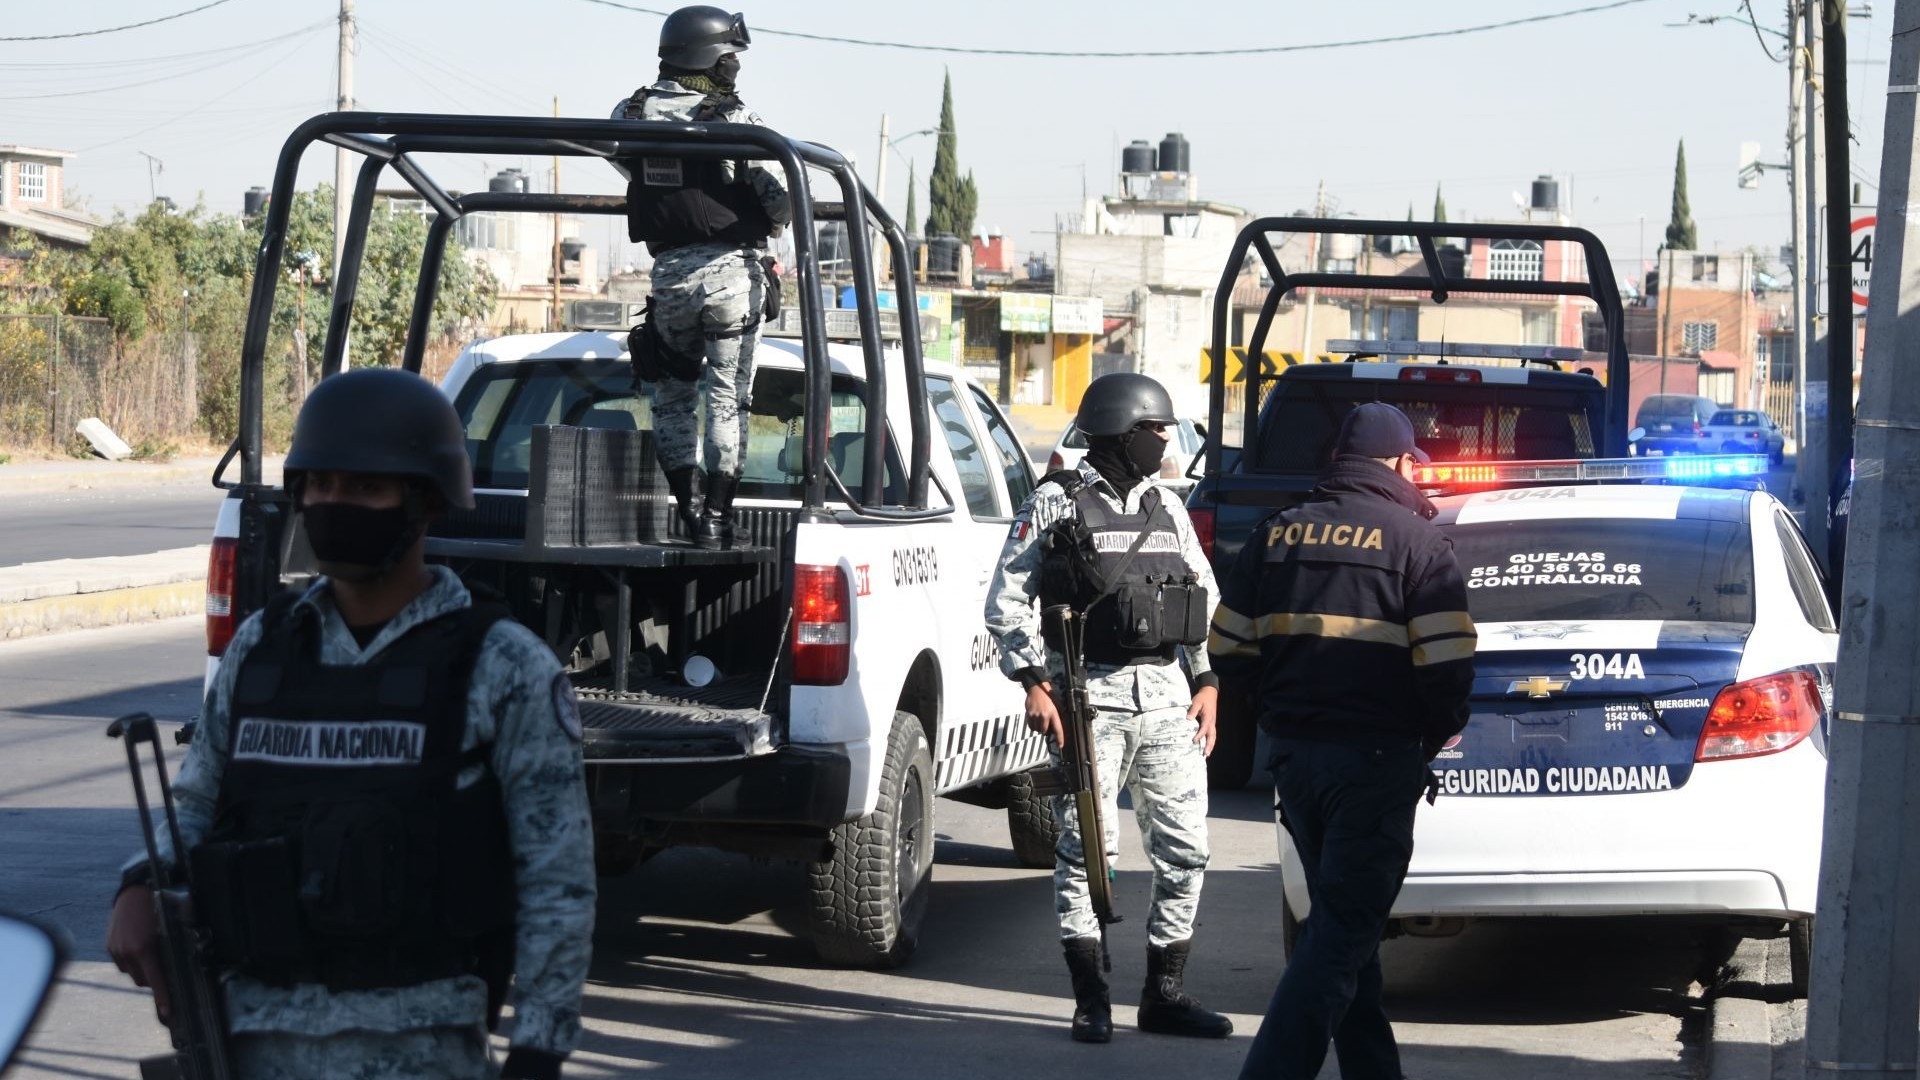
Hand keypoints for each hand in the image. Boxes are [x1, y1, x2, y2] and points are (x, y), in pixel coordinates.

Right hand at [107, 885, 171, 1024]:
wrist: (135, 892)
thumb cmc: (158, 910)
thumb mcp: (168, 931)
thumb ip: (168, 953)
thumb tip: (174, 973)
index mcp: (145, 948)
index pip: (155, 980)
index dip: (162, 997)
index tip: (167, 1011)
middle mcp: (128, 952)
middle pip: (143, 981)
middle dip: (153, 979)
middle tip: (163, 969)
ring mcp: (116, 950)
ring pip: (132, 973)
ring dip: (141, 969)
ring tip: (150, 952)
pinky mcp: (109, 947)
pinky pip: (122, 964)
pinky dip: (131, 961)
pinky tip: (138, 946)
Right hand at [1024, 683, 1063, 748]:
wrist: (1037, 689)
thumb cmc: (1048, 698)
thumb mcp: (1056, 706)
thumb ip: (1056, 717)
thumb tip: (1056, 729)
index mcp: (1053, 713)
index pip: (1057, 728)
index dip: (1059, 738)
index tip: (1060, 745)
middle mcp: (1044, 715)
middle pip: (1044, 731)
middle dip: (1046, 730)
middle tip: (1047, 724)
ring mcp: (1035, 715)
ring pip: (1037, 730)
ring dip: (1039, 728)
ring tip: (1041, 720)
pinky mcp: (1029, 714)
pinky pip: (1031, 726)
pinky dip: (1033, 726)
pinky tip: (1035, 720)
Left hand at [1188, 686, 1218, 757]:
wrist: (1210, 694)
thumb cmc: (1202, 698)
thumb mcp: (1196, 702)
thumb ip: (1193, 710)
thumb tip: (1188, 719)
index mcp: (1208, 717)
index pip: (1204, 728)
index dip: (1200, 735)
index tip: (1194, 741)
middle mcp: (1212, 722)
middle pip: (1212, 736)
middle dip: (1209, 745)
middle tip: (1205, 754)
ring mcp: (1212, 723)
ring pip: (1213, 736)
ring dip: (1210, 745)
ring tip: (1206, 754)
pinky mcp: (1211, 724)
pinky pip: (1212, 734)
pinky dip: (1210, 742)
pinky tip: (1207, 747)